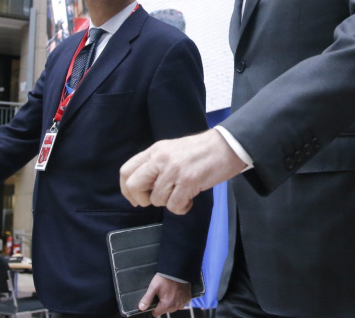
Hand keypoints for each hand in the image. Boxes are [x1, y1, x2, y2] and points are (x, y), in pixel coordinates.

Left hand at [120, 128, 246, 214]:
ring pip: (157, 199)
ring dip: (169, 202)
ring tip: (183, 194)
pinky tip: (190, 199)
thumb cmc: (202, 150)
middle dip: (144, 199)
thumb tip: (144, 187)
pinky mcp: (189, 181)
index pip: (127, 171)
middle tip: (158, 199)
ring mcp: (174, 170)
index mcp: (155, 150)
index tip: (136, 199)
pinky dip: (182, 208)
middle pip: (135, 185)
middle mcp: (161, 159)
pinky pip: (174, 206)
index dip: (127, 190)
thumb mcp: (172, 150)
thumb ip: (156, 164)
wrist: (227, 145)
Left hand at [137, 275, 190, 315]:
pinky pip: (180, 304)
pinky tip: (176, 293)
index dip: (153, 307)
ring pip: (173, 308)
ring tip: (169, 293)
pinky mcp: (187, 298)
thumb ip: (147, 299)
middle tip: (162, 293)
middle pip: (165, 310)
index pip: (156, 313)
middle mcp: (176, 306)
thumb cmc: (166, 277)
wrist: (179, 269)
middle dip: (162, 304)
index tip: (155, 299)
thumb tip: (142, 308)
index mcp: (167, 304)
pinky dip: (177, 300)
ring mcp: (183, 302)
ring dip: (170, 303)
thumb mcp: (154, 287)